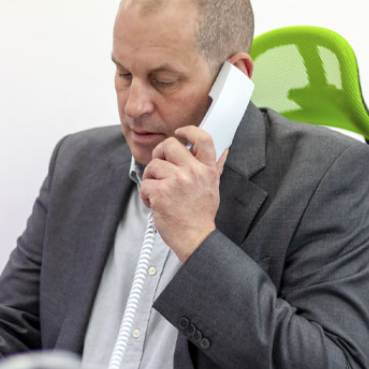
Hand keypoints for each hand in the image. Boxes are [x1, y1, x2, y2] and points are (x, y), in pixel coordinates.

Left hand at [140, 125, 227, 261]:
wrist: (195, 237)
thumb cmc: (201, 216)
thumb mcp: (213, 188)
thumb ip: (214, 168)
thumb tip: (224, 152)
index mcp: (207, 169)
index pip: (202, 139)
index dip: (188, 131)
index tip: (179, 132)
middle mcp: (193, 172)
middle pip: (169, 145)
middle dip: (159, 154)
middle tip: (159, 166)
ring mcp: (176, 181)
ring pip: (153, 166)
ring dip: (151, 179)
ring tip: (158, 192)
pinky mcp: (161, 193)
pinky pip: (145, 184)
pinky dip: (146, 195)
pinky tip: (155, 203)